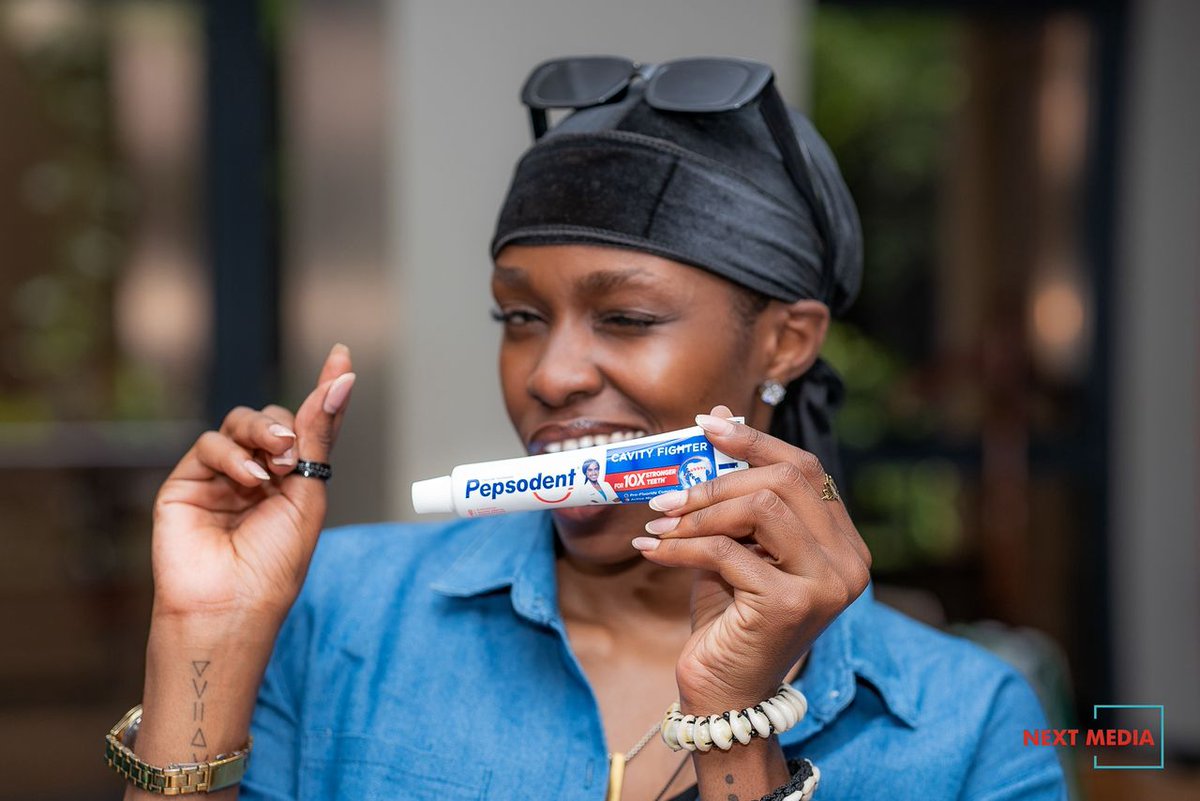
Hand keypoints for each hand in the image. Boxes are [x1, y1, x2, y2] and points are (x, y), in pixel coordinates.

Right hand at [150, 344, 355, 623]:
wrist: (233, 604)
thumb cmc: (276, 562)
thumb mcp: (309, 493)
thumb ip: (318, 435)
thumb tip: (341, 380)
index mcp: (293, 480)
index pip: (310, 425)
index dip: (325, 390)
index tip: (343, 356)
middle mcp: (258, 474)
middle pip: (273, 418)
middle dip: (286, 425)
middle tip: (290, 453)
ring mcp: (221, 476)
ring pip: (240, 422)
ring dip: (261, 432)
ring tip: (274, 464)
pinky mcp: (187, 482)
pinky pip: (210, 444)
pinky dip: (232, 455)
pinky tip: (248, 480)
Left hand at [633, 404, 871, 709]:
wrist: (724, 691)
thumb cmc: (729, 615)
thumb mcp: (733, 543)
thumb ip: (733, 491)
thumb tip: (718, 417)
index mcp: (843, 542)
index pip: (806, 468)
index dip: (756, 440)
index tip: (706, 425)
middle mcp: (848, 561)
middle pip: (786, 480)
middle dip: (718, 479)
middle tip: (668, 494)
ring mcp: (826, 584)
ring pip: (761, 507)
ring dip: (699, 510)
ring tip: (659, 523)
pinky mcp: (792, 605)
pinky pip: (726, 551)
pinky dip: (680, 545)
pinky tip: (652, 550)